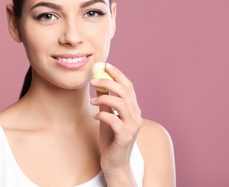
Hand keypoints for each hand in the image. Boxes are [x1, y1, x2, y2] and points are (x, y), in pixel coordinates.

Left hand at [90, 62, 142, 177]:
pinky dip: (102, 114)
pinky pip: (114, 119)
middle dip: (108, 82)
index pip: (128, 86)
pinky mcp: (125, 136)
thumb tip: (99, 84)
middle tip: (93, 80)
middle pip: (125, 91)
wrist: (114, 163)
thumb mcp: (107, 117)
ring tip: (92, 101)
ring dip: (104, 98)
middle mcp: (136, 116)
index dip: (118, 74)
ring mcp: (132, 126)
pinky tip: (95, 116)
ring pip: (120, 103)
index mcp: (133, 109)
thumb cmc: (111, 139)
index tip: (106, 65)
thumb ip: (106, 102)